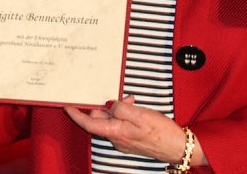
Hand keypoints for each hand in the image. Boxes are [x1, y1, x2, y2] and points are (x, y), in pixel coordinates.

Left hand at [64, 96, 202, 165]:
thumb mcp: (140, 115)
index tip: (67, 106)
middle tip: (120, 98)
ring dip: (118, 109)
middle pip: (101, 120)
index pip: (89, 124)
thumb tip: (110, 105)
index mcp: (116, 132)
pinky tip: (136, 109)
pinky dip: (125, 115)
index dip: (76, 115)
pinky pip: (121, 124)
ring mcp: (124, 140)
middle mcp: (117, 138)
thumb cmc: (162, 132)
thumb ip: (121, 108)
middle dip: (106, 106)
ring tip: (132, 102)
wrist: (179, 147)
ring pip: (112, 121)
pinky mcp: (131, 139)